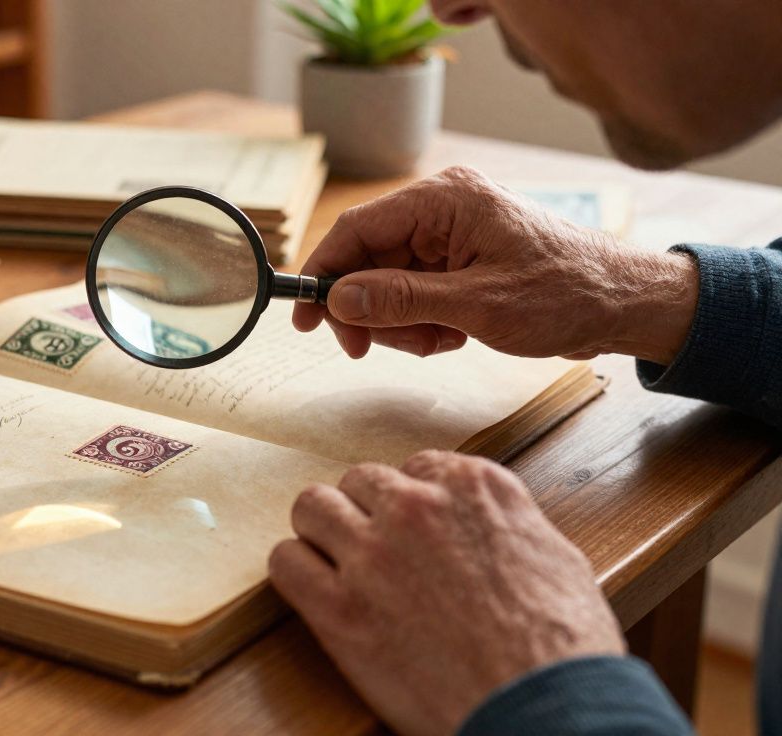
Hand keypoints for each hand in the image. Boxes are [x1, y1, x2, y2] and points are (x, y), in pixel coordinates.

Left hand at [269, 451, 624, 735]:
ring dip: (322, 531)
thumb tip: (489, 527)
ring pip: (313, 508)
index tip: (412, 528)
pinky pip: (286, 562)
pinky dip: (295, 571)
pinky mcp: (338, 607)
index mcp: (474, 487)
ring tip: (334, 562)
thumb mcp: (555, 557)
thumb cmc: (562, 647)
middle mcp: (417, 508)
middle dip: (365, 512)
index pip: (416, 468)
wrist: (542, 707)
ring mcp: (372, 554)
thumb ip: (505, 526)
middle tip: (373, 548)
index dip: (411, 503)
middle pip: (360, 482)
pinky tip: (313, 590)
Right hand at [293, 166, 698, 363]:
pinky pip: (413, 292)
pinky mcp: (458, 260)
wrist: (625, 304)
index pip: (356, 230)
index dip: (324, 274)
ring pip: (386, 283)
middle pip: (367, 260)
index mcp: (444, 199)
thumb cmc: (567, 293)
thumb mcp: (477, 305)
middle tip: (380, 348)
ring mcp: (449, 234)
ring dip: (400, 323)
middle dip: (371, 310)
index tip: (307, 318)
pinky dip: (422, 322)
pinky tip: (454, 335)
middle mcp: (441, 208)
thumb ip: (401, 299)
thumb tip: (339, 298)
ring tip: (440, 341)